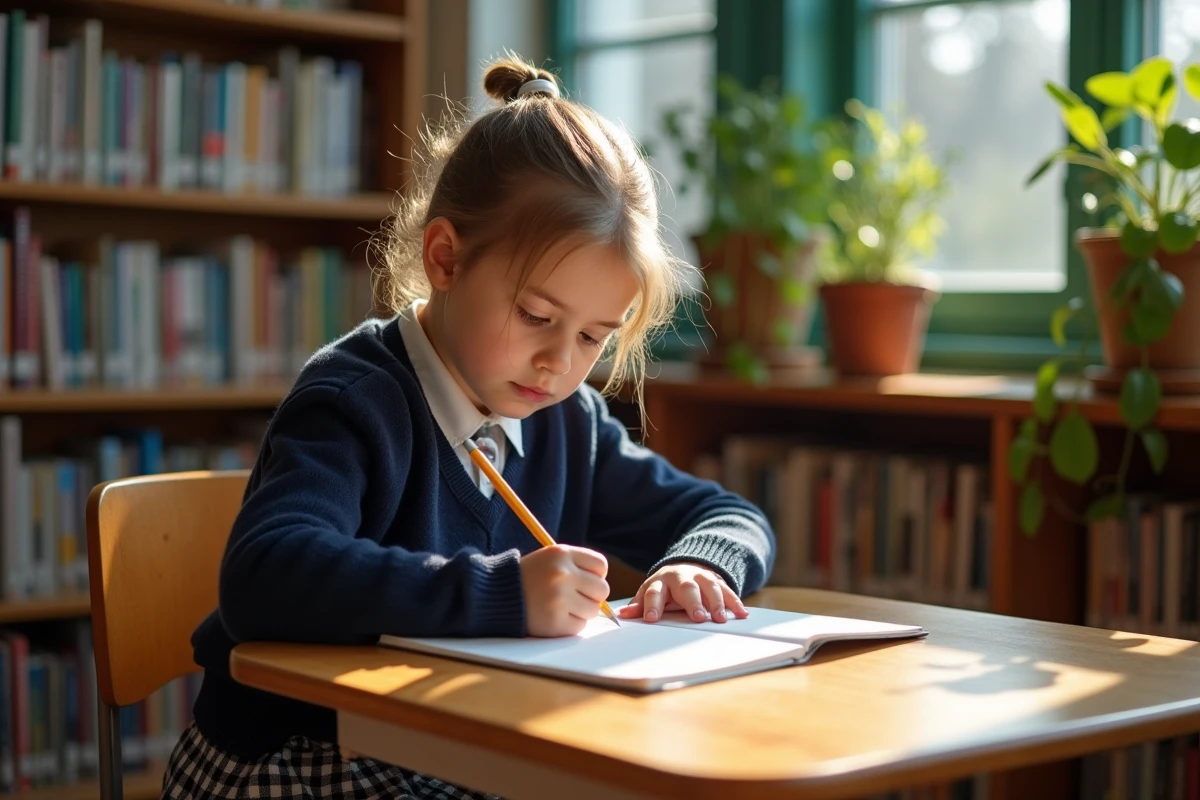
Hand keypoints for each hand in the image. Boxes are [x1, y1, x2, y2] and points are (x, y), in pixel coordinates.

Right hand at [520, 545, 609, 636]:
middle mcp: (562, 574)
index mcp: (561, 554)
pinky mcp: (555, 622)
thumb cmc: (528, 577)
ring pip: (593, 610)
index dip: (595, 575)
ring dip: (581, 611)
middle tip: (574, 597)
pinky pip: (579, 627)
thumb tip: (603, 590)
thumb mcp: (550, 559)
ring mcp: (559, 599)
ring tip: (560, 606)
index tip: (582, 580)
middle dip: (592, 596)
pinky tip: (554, 617)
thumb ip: (577, 567)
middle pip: (602, 590)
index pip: (601, 566)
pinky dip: (570, 625)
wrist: (495, 595)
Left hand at [618, 563, 748, 623]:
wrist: (685, 568)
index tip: (652, 619)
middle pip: (686, 588)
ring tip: (720, 618)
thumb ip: (639, 605)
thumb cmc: (665, 589)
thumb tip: (622, 615)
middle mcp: (681, 577)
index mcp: (660, 581)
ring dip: (717, 602)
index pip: (654, 592)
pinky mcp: (717, 581)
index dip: (652, 605)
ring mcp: (701, 577)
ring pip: (710, 586)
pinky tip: (742, 614)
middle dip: (693, 602)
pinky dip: (735, 602)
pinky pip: (728, 590)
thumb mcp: (651, 594)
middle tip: (698, 618)